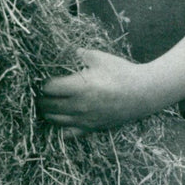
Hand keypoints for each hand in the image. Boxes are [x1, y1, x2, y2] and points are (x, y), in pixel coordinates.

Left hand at [37, 48, 165, 134]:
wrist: (144, 93)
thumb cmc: (122, 72)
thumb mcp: (99, 57)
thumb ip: (78, 53)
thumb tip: (64, 51)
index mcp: (79, 86)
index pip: (48, 88)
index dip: (42, 83)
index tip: (42, 78)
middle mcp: (79, 106)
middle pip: (47, 106)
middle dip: (41, 98)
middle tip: (41, 91)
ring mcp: (84, 120)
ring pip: (53, 120)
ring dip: (47, 112)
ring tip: (48, 102)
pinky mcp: (91, 129)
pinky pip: (67, 134)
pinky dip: (59, 127)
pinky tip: (60, 118)